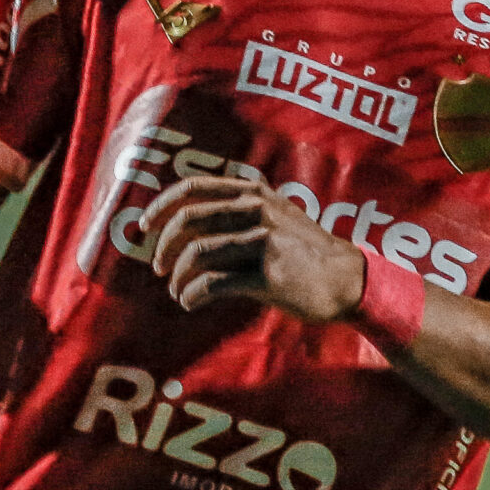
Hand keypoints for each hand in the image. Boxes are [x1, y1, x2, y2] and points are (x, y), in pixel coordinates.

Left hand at [144, 175, 365, 319]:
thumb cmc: (306, 252)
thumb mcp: (279, 215)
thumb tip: (190, 222)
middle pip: (189, 219)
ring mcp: (262, 240)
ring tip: (177, 291)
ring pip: (197, 252)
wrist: (345, 279)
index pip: (194, 187)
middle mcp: (256, 210)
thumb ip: (242, 209)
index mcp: (253, 193)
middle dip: (163, 245)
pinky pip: (213, 283)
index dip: (161, 204)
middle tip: (158, 267)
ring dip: (177, 277)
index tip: (144, 224)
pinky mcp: (266, 273)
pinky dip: (193, 295)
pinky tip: (190, 303)